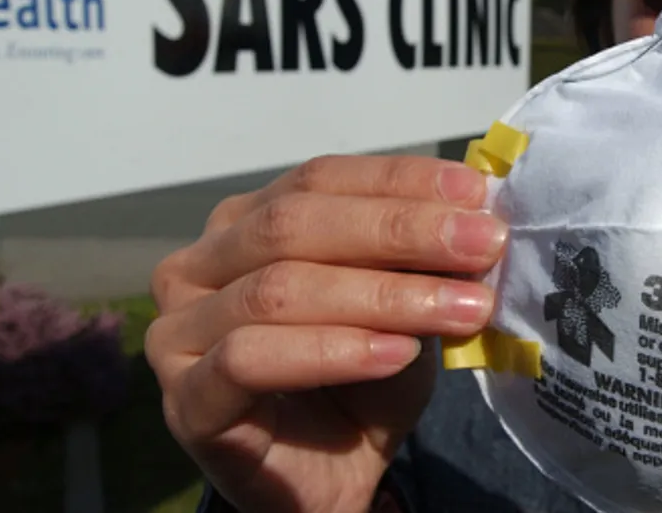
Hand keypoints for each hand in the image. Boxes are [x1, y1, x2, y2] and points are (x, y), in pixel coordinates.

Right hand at [144, 155, 506, 512]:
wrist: (332, 482)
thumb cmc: (361, 383)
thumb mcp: (405, 308)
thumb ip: (422, 260)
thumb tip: (475, 213)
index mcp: (247, 223)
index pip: (322, 179)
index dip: (399, 181)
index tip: (476, 193)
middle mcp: (200, 264)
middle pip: (295, 223)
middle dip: (400, 230)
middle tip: (482, 243)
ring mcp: (179, 331)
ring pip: (278, 288)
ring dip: (383, 295)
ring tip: (462, 307)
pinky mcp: (185, 398)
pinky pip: (250, 358)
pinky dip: (332, 351)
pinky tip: (396, 354)